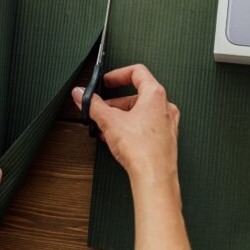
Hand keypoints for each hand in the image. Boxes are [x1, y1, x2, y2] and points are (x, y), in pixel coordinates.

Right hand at [74, 64, 179, 187]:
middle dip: (115, 103)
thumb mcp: (109, 121)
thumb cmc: (142, 149)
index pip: (137, 72)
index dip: (118, 74)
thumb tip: (82, 95)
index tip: (106, 81)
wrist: (154, 176)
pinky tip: (117, 139)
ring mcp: (167, 124)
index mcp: (155, 94)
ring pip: (140, 113)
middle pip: (137, 95)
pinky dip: (130, 128)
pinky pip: (145, 127)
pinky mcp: (165, 139)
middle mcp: (165, 106)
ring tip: (105, 127)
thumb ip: (93, 105)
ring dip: (121, 117)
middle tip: (100, 109)